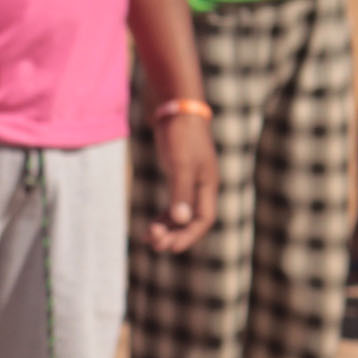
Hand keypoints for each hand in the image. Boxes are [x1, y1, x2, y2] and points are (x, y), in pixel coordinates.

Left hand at [144, 109, 215, 253]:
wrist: (176, 110)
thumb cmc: (181, 135)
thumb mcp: (181, 164)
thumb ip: (180, 192)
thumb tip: (180, 220)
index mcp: (208, 185)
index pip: (204, 219)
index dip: (190, 236)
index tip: (171, 248)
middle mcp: (202, 186)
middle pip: (192, 221)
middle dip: (175, 235)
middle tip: (154, 246)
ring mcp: (190, 181)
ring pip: (181, 214)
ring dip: (167, 228)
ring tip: (148, 238)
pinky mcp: (177, 175)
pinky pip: (173, 204)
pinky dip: (163, 216)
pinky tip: (151, 225)